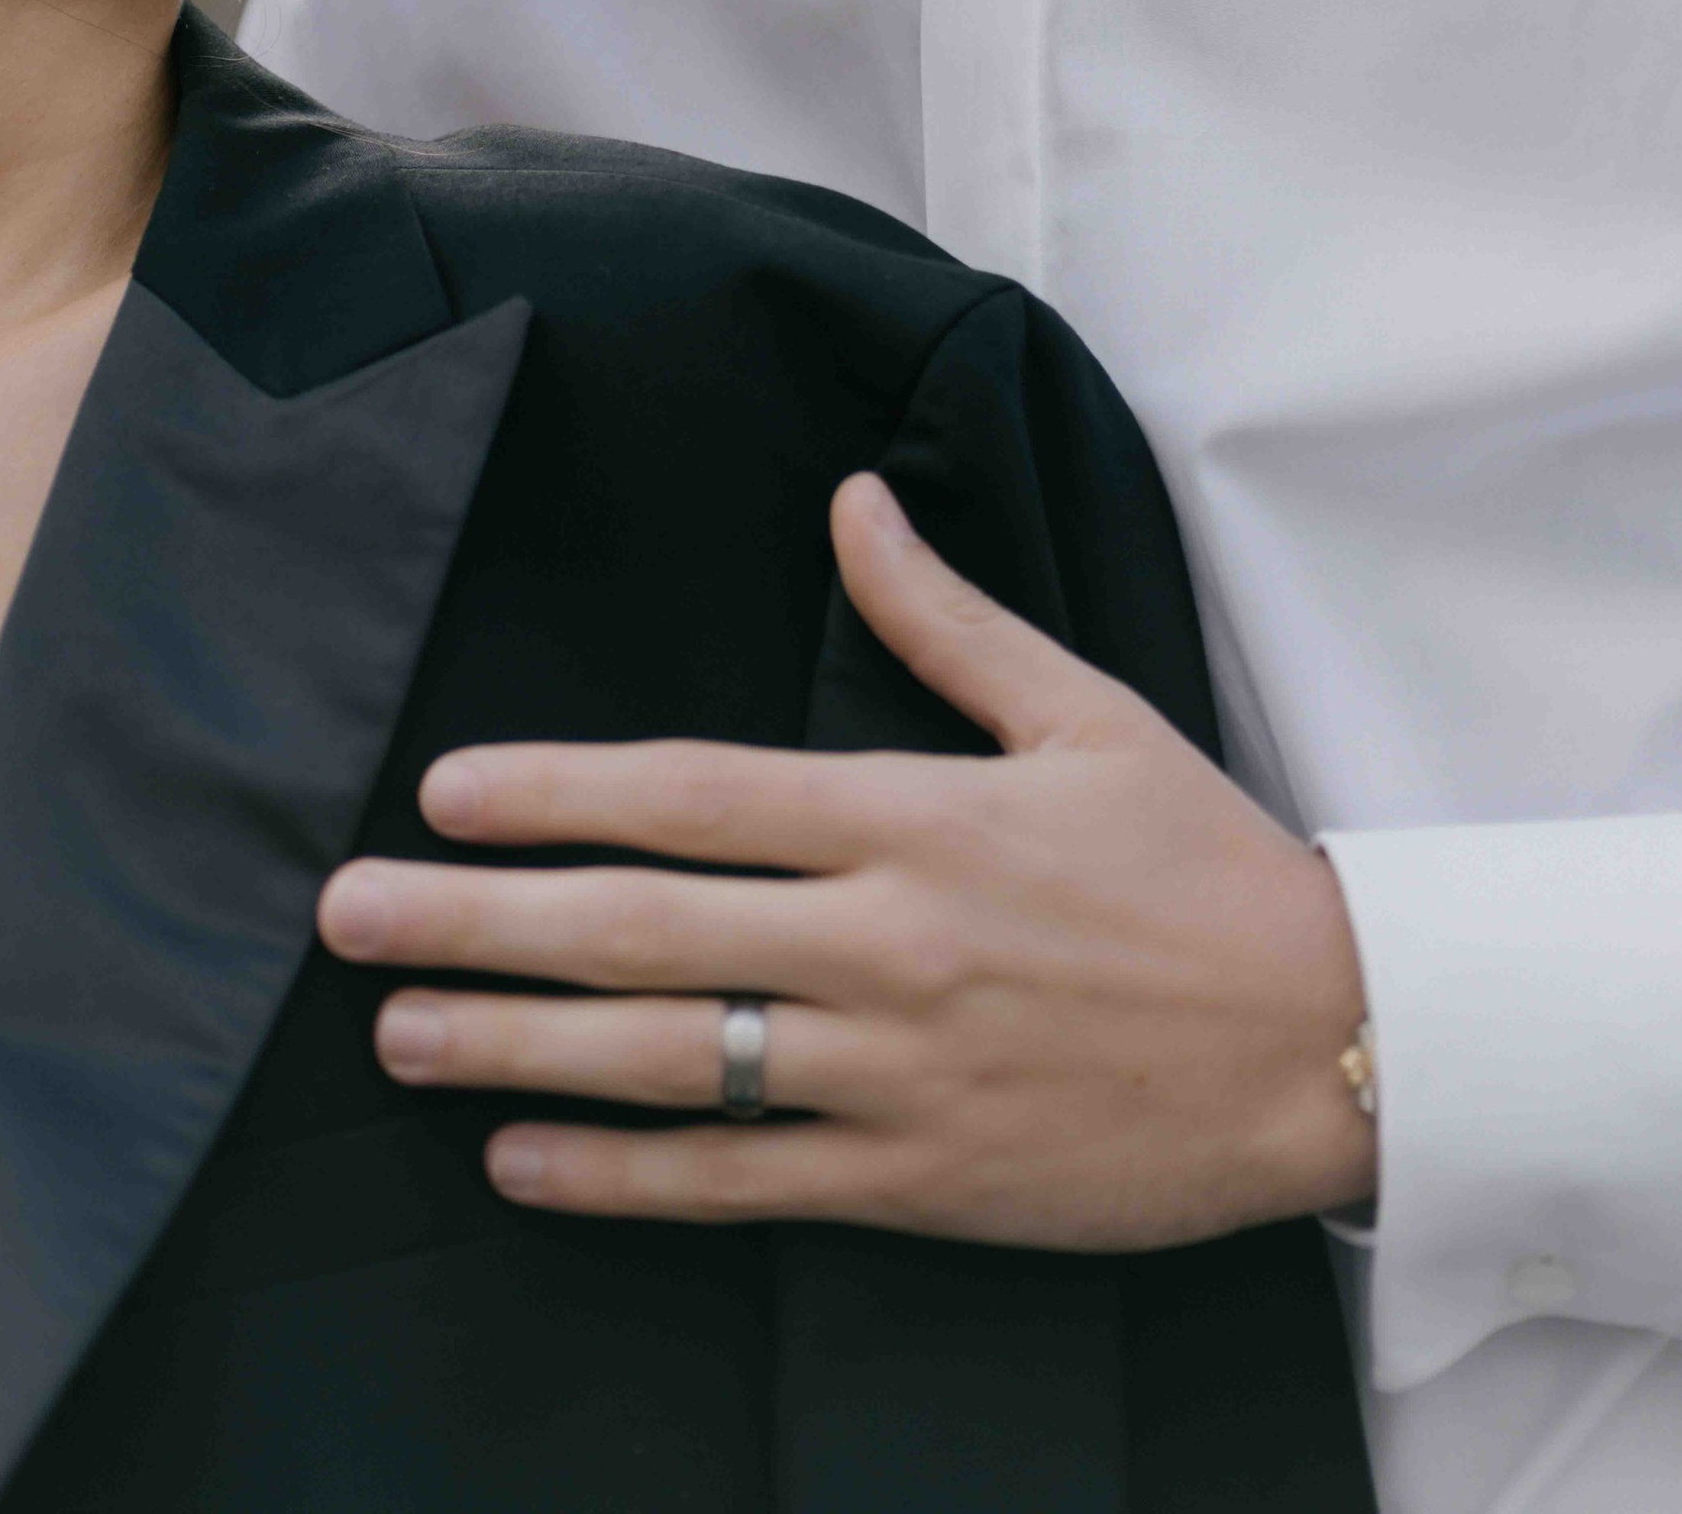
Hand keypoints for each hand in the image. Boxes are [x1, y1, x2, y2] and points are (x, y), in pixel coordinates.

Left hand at [317, 472, 1376, 1249]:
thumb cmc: (1205, 867)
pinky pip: (743, 1179)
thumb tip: (850, 502)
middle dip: (478, 919)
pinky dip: (625, 1175)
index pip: (696, 794)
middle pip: (642, 928)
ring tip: (400, 1036)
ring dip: (516, 1050)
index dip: (556, 790)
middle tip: (349, 915)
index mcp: (914, 817)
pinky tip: (525, 1163)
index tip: (444, 788)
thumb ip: (943, 616)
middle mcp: (885, 942)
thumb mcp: (1083, 713)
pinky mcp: (920, 1177)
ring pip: (669, 1059)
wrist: (1332, 1046)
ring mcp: (895, 1070)